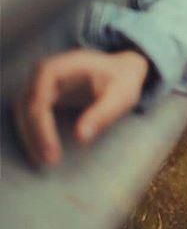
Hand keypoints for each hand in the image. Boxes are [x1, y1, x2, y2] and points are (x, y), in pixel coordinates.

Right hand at [12, 47, 150, 168]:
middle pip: (26, 105)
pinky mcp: (43, 93)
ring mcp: (42, 82)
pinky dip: (33, 133)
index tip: (52, 151)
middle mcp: (46, 71)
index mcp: (63, 66)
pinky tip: (43, 151)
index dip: (41, 127)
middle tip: (49, 161)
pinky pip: (29, 114)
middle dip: (34, 135)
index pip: (40, 97)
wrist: (122, 69)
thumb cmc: (122, 80)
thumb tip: (81, 137)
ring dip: (30, 137)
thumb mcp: (121, 96)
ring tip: (46, 160)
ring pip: (23, 111)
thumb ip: (102, 114)